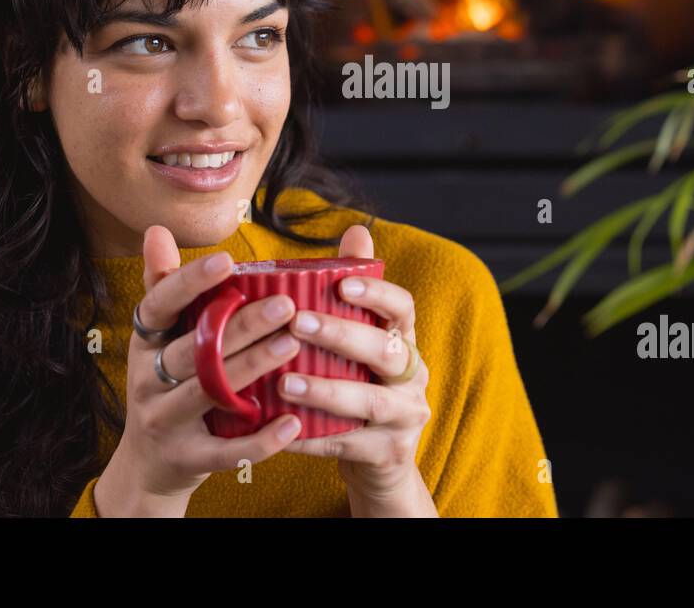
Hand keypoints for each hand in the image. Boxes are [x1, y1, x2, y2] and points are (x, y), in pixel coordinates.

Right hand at [93, 226, 303, 516]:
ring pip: (209, 393)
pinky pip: (226, 451)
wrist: (150, 464)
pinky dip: (260, 440)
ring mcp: (166, 421)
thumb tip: (155, 230)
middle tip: (287, 305)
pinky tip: (293, 422)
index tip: (227, 260)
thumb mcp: (157, 337)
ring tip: (292, 345)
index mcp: (145, 343)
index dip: (189, 282)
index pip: (159, 306)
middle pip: (194, 350)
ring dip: (251, 368)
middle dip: (240, 327)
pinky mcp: (188, 459)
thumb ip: (163, 286)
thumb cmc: (165, 384)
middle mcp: (148, 380)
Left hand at [278, 224, 436, 514]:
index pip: (403, 308)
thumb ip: (357, 290)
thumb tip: (355, 230)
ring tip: (284, 382)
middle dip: (342, 335)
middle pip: (386, 352)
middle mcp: (413, 375)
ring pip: (371, 401)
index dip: (377, 294)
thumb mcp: (361, 340)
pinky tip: (280, 430)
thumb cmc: (359, 385)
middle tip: (296, 324)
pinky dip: (312, 438)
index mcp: (404, 341)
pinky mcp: (389, 453)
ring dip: (326, 391)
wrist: (380, 462)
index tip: (342, 283)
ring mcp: (406, 416)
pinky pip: (348, 444)